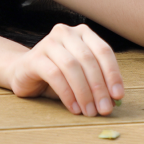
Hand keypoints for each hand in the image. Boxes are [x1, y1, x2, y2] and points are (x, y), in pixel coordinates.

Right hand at [5, 23, 122, 115]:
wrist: (24, 72)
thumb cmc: (59, 75)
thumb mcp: (82, 76)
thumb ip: (98, 82)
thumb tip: (114, 100)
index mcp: (82, 33)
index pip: (103, 51)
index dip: (113, 74)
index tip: (118, 96)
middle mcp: (65, 33)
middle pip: (88, 60)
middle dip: (99, 87)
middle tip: (104, 109)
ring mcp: (47, 43)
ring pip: (71, 66)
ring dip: (84, 92)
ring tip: (89, 111)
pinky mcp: (33, 57)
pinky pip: (54, 75)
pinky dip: (67, 94)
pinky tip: (74, 108)